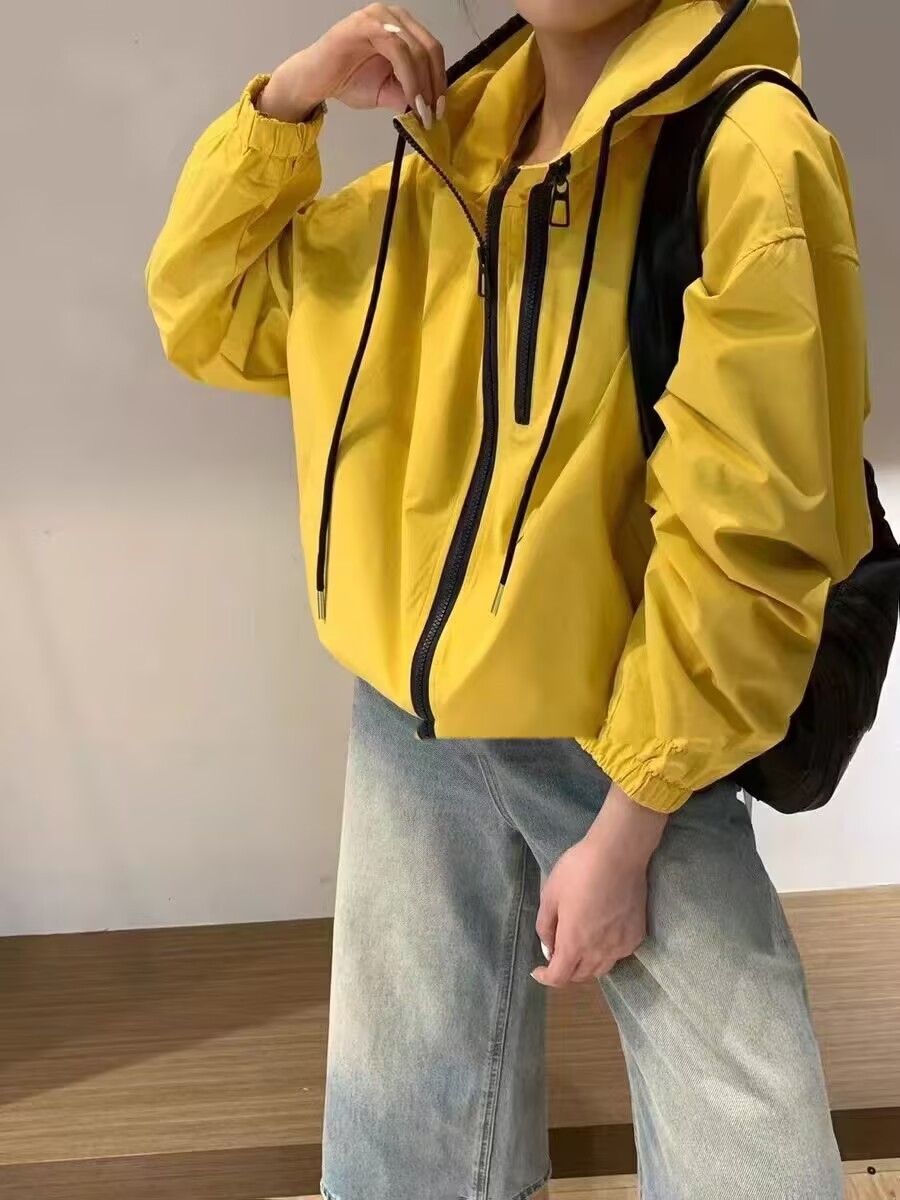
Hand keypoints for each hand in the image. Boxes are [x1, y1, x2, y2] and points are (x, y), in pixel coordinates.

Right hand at [258, 6, 445, 125]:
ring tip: (422, 111)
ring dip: (423, 84)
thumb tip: (430, 107)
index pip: (433, 51)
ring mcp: (379, 16)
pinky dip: (409, 77)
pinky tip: (410, 99)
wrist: (314, 80)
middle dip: (435, 85)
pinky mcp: (366, 24)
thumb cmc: (347, 80)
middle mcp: (394, 16)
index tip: (439, 110)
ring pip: (416, 50)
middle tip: (433, 114)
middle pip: (430, 48)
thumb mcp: (387, 92)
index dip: (440, 81)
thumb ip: (409, 94)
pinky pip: (398, 50)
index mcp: (403, 27)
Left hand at [532, 785, 666, 986]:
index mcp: (574, 943)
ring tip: (579, 948)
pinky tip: (602, 936)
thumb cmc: (579, 870)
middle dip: (565, 971)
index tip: (539, 970)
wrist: (618, 854)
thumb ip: (545, 926)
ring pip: (601, 969)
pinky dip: (606, 954)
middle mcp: (599, 952)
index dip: (546, 978)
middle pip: (580, 976)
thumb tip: (548, 947)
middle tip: (558, 953)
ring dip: (586, 965)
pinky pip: (618, 955)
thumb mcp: (550, 894)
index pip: (559, 977)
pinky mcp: (636, 936)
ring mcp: (621, 946)